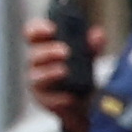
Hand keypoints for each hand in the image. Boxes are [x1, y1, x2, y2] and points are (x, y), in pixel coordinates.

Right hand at [25, 15, 101, 131]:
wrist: (85, 103)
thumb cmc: (80, 72)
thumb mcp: (88, 56)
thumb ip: (92, 46)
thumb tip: (98, 35)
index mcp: (43, 47)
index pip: (32, 34)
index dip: (38, 29)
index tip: (52, 29)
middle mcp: (37, 64)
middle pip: (35, 54)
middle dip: (48, 52)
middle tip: (65, 51)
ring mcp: (39, 83)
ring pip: (37, 77)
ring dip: (50, 73)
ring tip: (64, 70)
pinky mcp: (45, 101)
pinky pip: (49, 100)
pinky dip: (59, 98)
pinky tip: (69, 97)